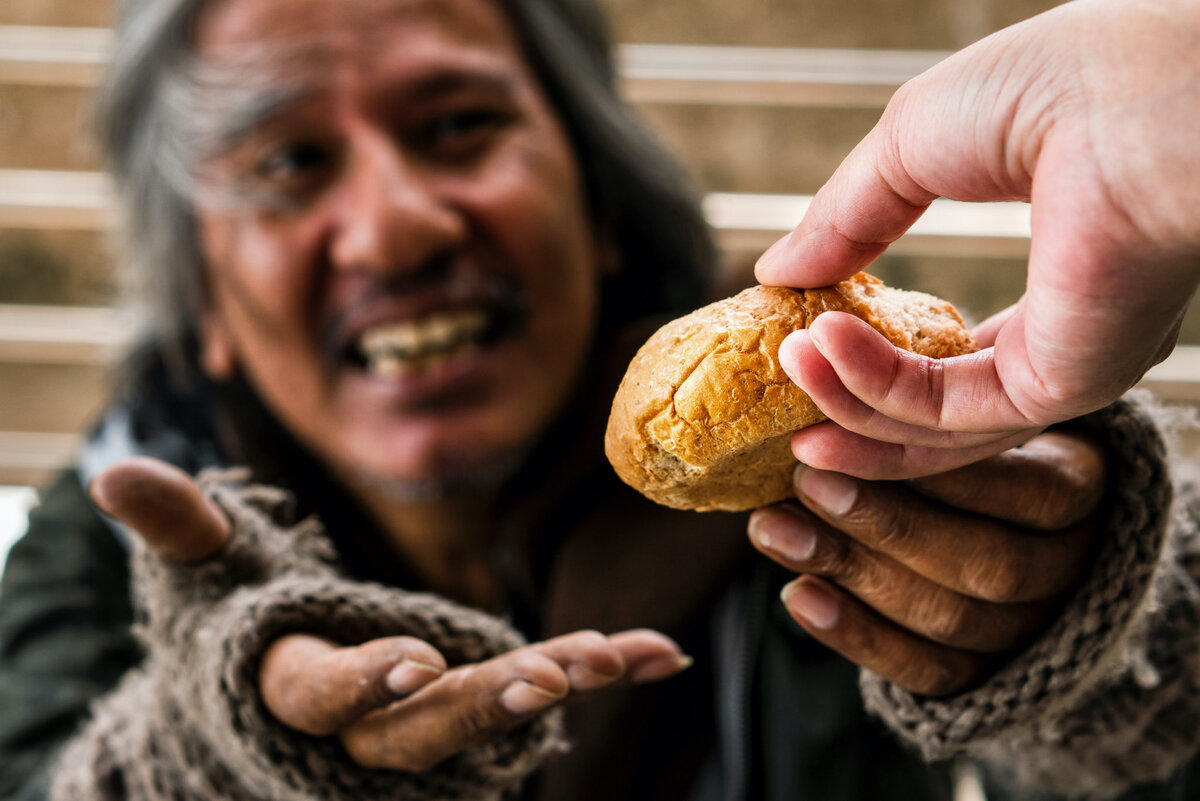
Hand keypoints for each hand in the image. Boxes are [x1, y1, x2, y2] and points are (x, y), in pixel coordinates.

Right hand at [89, 458, 689, 771]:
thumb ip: (179, 529)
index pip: (322, 696)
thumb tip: (113, 475)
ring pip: (491, 714)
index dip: (363, 684)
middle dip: (479, 705)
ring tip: (617, 659)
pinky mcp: (476, 698)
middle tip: (543, 679)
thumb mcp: (205, 574)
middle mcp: (364, 723)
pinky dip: (600, 665)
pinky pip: (542, 682)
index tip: (412, 662)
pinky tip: (661, 652)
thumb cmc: (234, 623)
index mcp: (292, 687)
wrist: (270, 695)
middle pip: (421, 727)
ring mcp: (427, 719)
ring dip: (555, 683)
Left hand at [747, 430, 1105, 695]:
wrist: (1007, 539)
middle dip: (887, 522)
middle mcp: (1066, 569)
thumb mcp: (976, 415)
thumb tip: (838, 361)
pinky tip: (798, 595)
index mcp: (1081, 492)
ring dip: (851, 570)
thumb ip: (932, 401)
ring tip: (773, 527)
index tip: (862, 435)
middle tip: (807, 481)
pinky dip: (854, 634)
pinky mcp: (980, 678)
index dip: (948, 475)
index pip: (1035, 493)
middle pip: (988, 564)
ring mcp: (1026, 631)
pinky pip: (922, 670)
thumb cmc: (979, 453)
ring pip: (949, 617)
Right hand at [756, 0, 1199, 478]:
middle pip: (938, 413)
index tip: (799, 346)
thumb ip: (846, 219)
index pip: (949, 353)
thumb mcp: (912, 147)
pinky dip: (870, 387)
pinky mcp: (1059, 384)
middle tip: (782, 409)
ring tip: (785, 364)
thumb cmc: (1051, 85)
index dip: (869, 358)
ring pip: (934, 426)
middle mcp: (1065, 337)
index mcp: (1054, 279)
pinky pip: (943, 410)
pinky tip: (820, 348)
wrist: (1121, 86)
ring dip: (845, 401)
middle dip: (850, 413)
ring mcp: (1064, 367)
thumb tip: (777, 271)